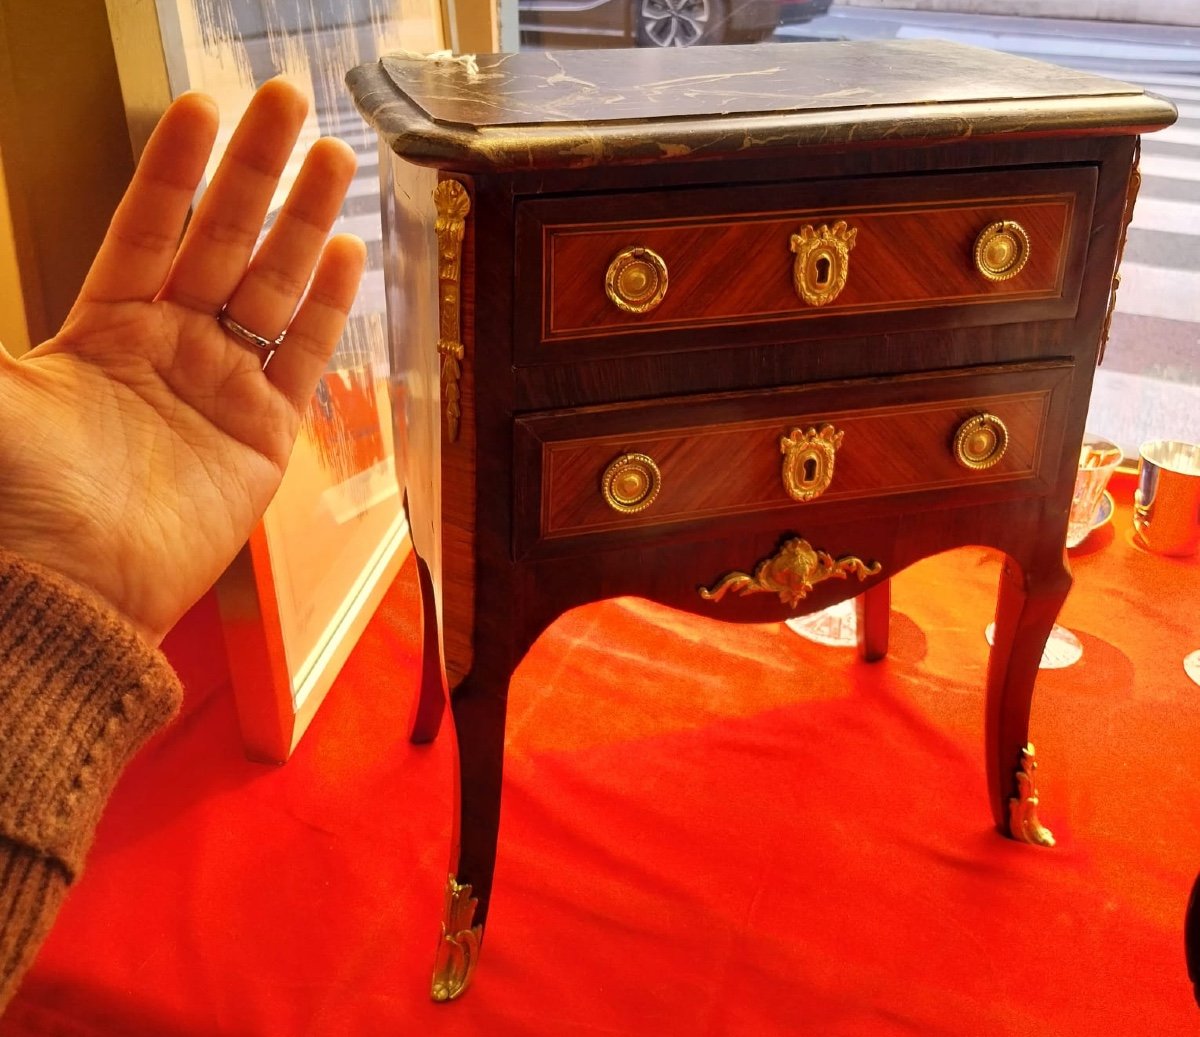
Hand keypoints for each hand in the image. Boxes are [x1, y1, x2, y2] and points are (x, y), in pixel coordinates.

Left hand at [0, 80, 364, 643]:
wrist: (76, 591)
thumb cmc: (19, 499)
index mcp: (104, 327)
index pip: (148, 225)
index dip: (176, 168)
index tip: (202, 108)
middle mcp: (170, 348)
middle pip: (224, 240)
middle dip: (258, 172)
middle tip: (289, 102)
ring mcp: (223, 389)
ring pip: (274, 288)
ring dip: (305, 222)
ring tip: (337, 159)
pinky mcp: (266, 436)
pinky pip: (306, 359)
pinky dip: (331, 308)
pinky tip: (350, 253)